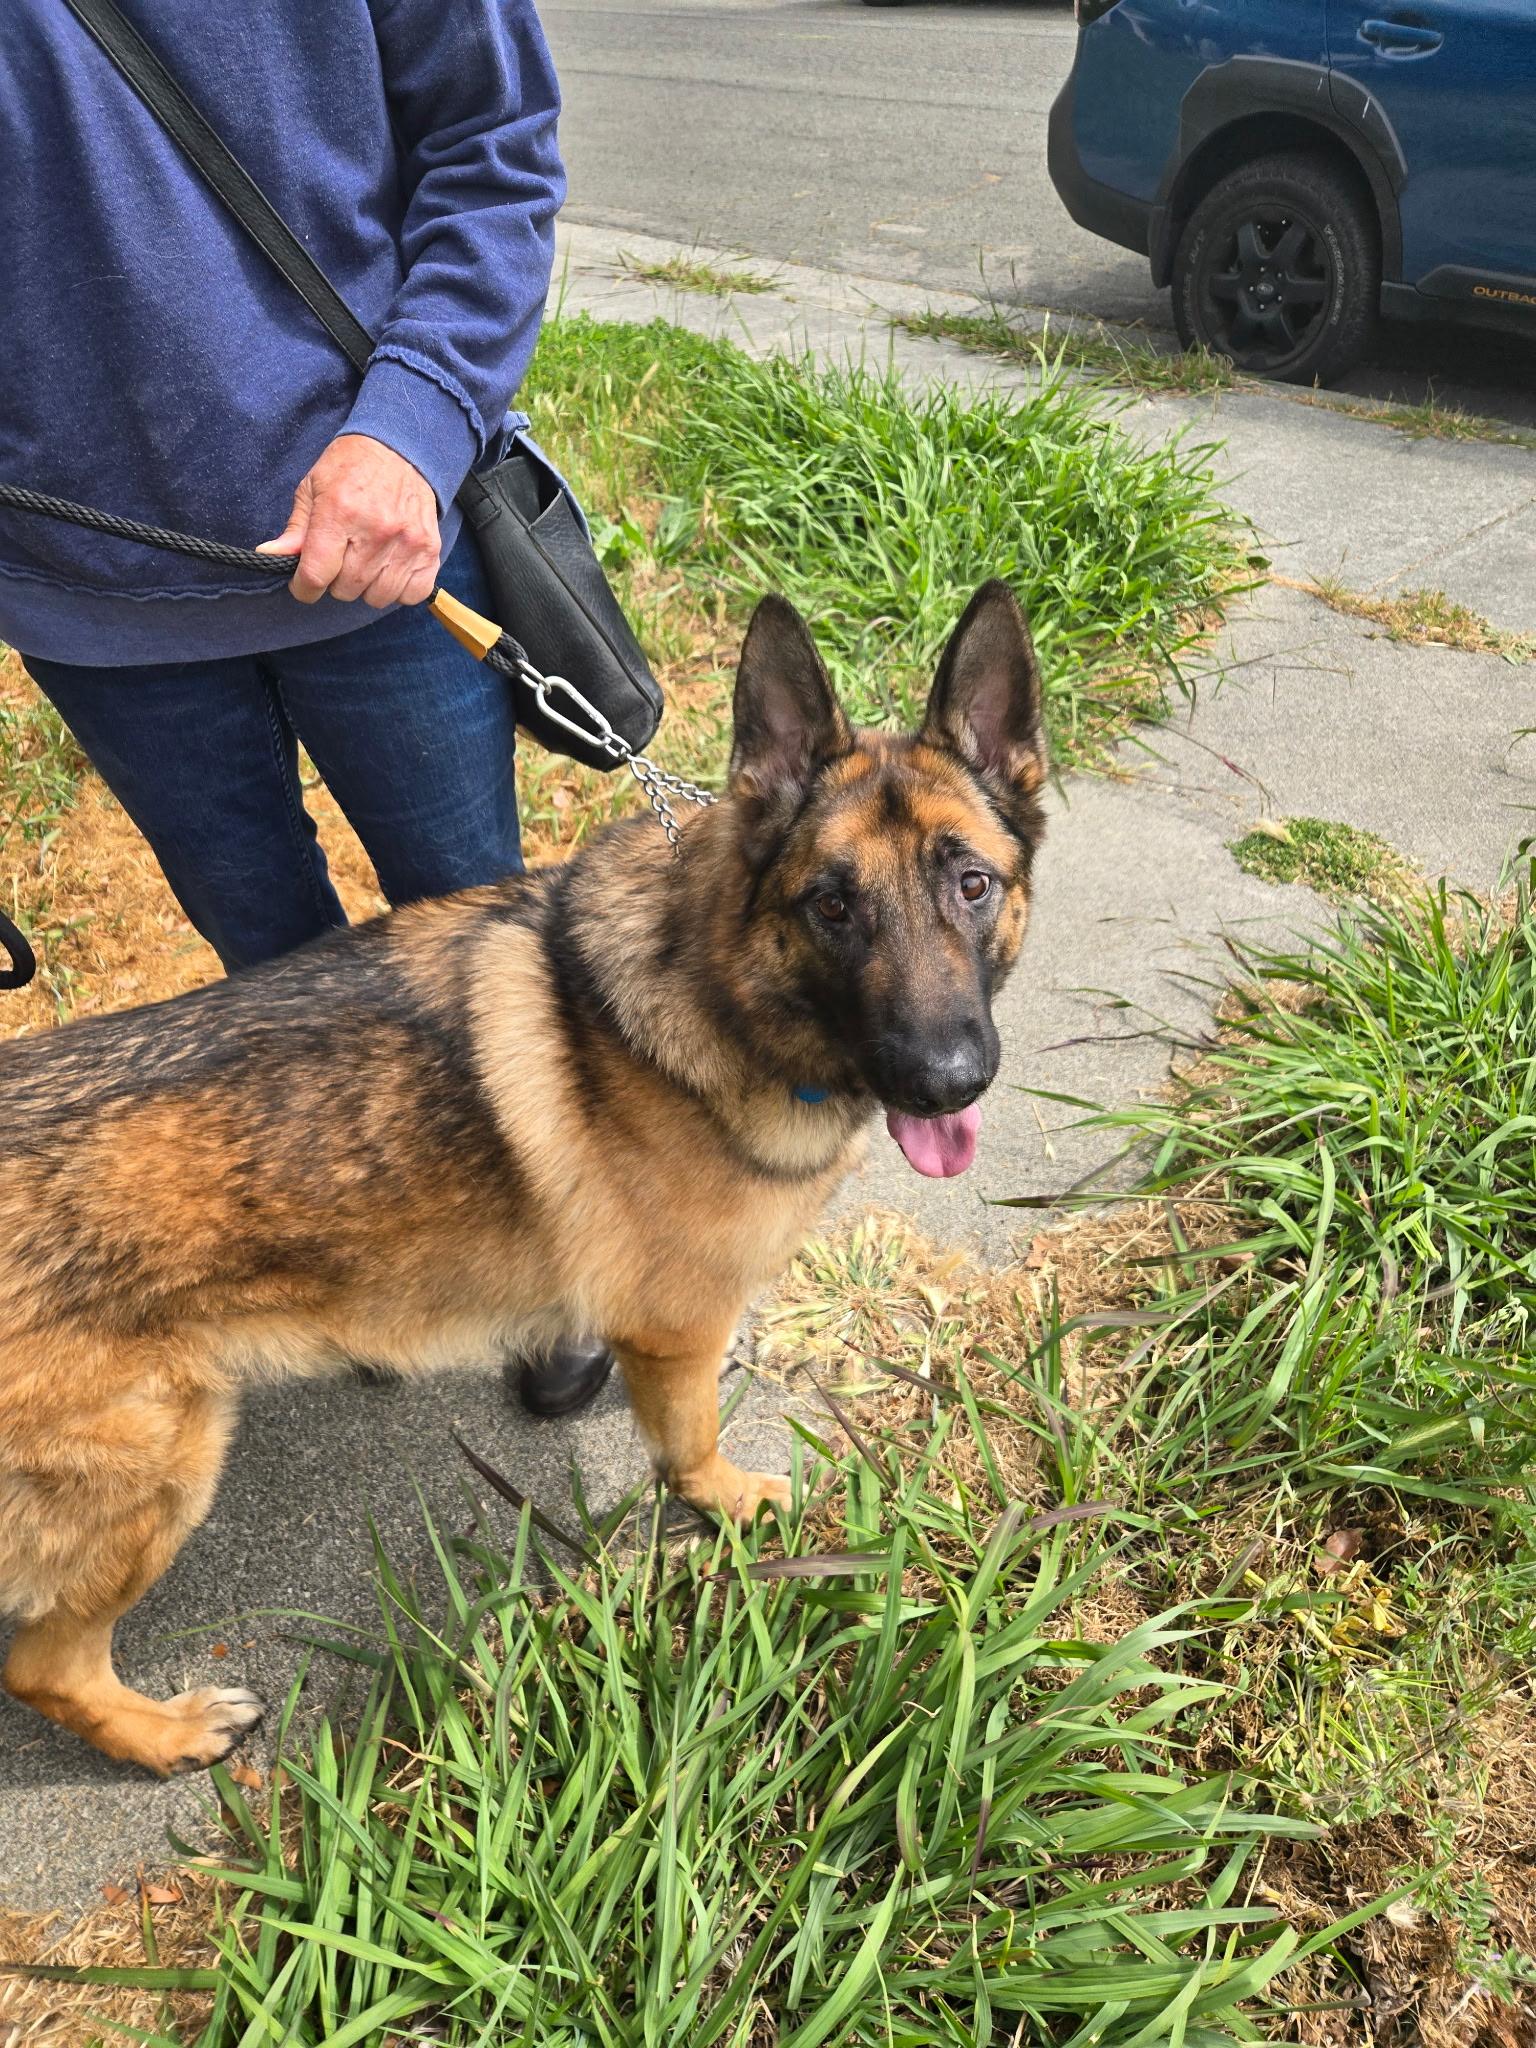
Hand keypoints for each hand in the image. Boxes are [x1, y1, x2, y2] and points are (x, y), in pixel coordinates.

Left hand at [257, 435, 440, 607]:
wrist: (400, 447)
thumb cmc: (351, 468)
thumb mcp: (313, 488)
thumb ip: (296, 529)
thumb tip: (270, 556)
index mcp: (340, 513)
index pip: (316, 576)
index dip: (303, 588)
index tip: (304, 584)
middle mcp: (376, 531)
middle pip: (345, 590)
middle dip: (335, 581)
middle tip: (340, 557)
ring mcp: (407, 543)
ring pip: (377, 597)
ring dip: (366, 587)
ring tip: (365, 561)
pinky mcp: (430, 550)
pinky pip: (411, 595)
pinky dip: (398, 590)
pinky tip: (389, 569)